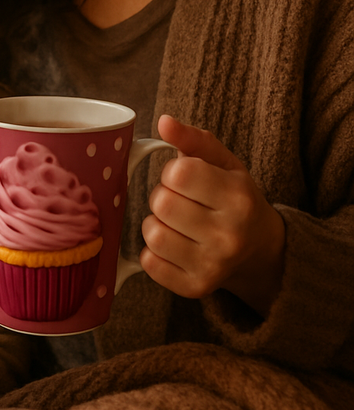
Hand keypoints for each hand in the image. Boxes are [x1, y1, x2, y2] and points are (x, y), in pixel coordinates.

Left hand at [140, 115, 285, 315]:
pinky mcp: (195, 288)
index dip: (173, 171)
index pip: (179, 173)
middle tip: (180, 201)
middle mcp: (229, 235)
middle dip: (163, 196)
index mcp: (238, 197)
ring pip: (153, 235)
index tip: (185, 178)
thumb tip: (164, 122)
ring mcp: (213, 266)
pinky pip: (149, 263)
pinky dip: (153, 252)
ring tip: (175, 223)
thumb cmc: (234, 198)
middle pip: (161, 204)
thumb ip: (194, 139)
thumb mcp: (224, 163)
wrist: (259, 250)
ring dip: (155, 224)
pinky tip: (174, 245)